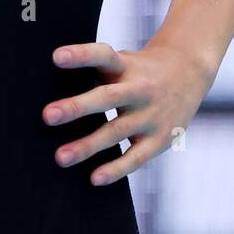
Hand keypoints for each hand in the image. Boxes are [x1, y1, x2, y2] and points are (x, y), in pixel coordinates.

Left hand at [41, 38, 215, 185]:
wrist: (188, 72)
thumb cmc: (137, 69)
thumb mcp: (120, 60)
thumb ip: (94, 70)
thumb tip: (45, 81)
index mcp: (125, 65)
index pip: (102, 55)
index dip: (80, 55)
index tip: (55, 57)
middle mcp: (139, 88)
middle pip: (107, 98)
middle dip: (77, 107)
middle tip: (47, 115)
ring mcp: (151, 115)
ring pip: (117, 132)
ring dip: (88, 145)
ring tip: (60, 157)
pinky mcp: (160, 139)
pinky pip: (136, 157)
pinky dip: (116, 169)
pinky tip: (94, 178)